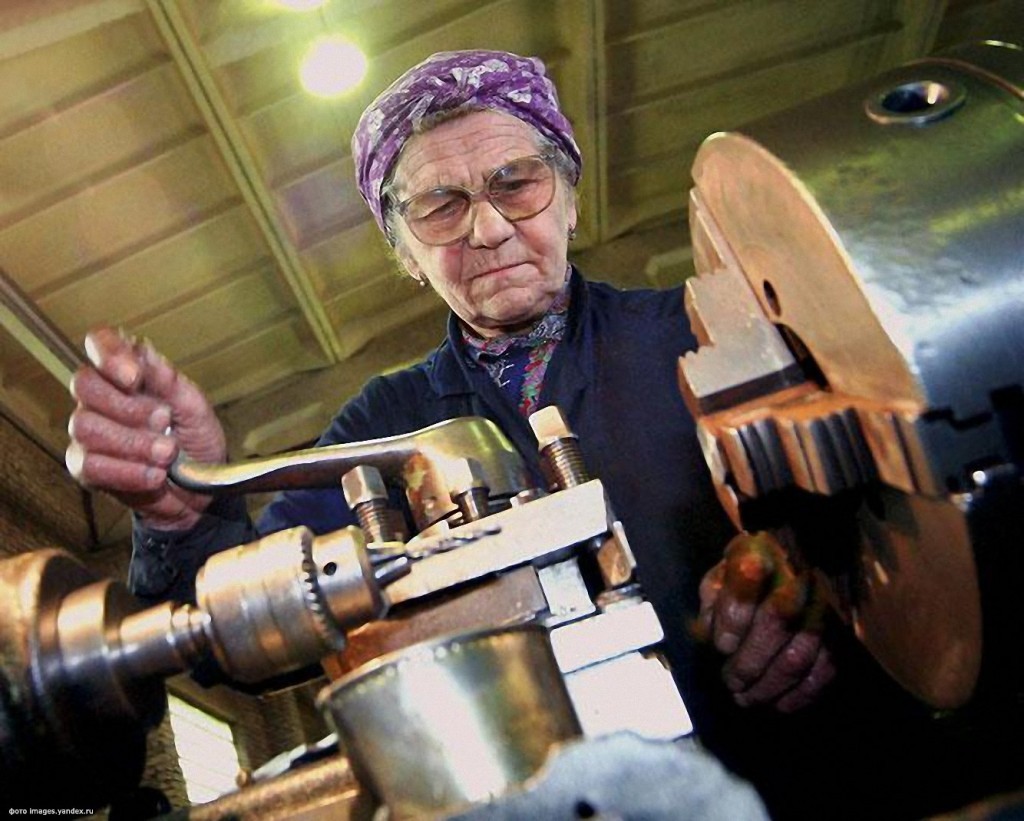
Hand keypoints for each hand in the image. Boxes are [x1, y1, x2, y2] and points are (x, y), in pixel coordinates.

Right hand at [65, 326, 226, 530]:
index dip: (109, 354)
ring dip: (133, 443)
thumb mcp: (195, 408)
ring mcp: (91, 434)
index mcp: (129, 375)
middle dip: (128, 406)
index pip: (101, 344)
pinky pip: (91, 465)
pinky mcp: (88, 469)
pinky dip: (128, 472)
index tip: (133, 376)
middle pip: (85, 385)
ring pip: (86, 427)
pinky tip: (154, 475)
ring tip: (167, 453)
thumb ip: (169, 381)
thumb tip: (145, 352)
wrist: (201, 492)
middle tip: (164, 421)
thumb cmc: (197, 443)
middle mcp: (103, 400)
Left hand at [696, 531, 834, 712]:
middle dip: (748, 662)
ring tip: (745, 698)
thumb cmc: (742, 577)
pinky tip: (778, 704)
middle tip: (730, 682)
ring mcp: (821, 606)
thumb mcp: (718, 580)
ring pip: (798, 653)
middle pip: (777, 620)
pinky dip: (799, 695)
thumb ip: (711, 605)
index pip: (748, 577)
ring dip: (768, 685)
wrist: (792, 563)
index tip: (722, 646)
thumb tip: (709, 639)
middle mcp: (795, 576)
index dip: (734, 616)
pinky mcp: (839, 634)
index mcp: (758, 553)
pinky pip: (824, 670)